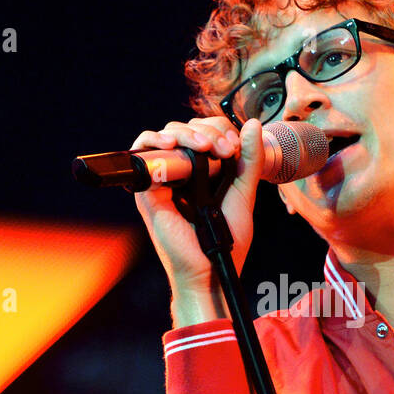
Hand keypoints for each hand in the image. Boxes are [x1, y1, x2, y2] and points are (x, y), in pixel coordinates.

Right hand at [130, 116, 265, 294]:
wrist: (211, 269)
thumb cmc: (227, 240)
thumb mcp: (243, 192)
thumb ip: (250, 160)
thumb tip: (251, 124)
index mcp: (203, 171)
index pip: (205, 131)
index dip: (219, 130)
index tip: (234, 148)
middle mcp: (181, 173)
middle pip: (186, 129)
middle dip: (208, 131)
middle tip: (224, 149)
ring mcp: (163, 180)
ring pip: (166, 135)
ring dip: (186, 133)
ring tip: (204, 147)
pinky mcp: (148, 191)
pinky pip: (143, 154)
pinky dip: (154, 141)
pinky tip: (171, 144)